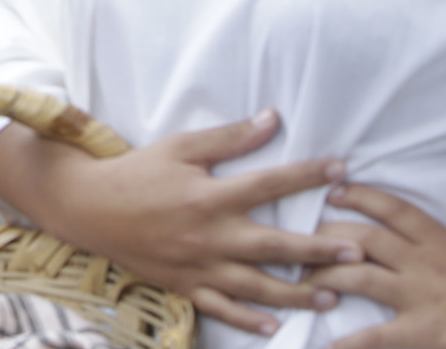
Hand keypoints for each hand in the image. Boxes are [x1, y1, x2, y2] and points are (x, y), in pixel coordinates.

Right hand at [0, 109, 360, 335]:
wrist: (89, 208)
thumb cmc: (136, 172)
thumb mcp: (181, 146)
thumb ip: (229, 138)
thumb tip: (272, 119)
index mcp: (210, 197)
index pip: (269, 184)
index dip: (307, 175)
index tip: (340, 169)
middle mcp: (210, 236)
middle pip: (274, 246)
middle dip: (319, 251)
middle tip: (357, 252)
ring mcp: (198, 266)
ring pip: (257, 287)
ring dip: (297, 293)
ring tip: (332, 296)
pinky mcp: (184, 286)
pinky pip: (222, 308)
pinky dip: (249, 320)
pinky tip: (275, 326)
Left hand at [309, 187, 445, 348]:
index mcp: (440, 241)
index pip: (392, 209)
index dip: (359, 197)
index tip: (333, 192)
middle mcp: (421, 264)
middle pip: (361, 238)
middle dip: (326, 234)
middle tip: (300, 236)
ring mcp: (418, 298)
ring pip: (357, 276)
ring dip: (324, 275)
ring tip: (300, 277)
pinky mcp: (421, 332)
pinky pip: (375, 336)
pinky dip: (347, 341)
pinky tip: (324, 343)